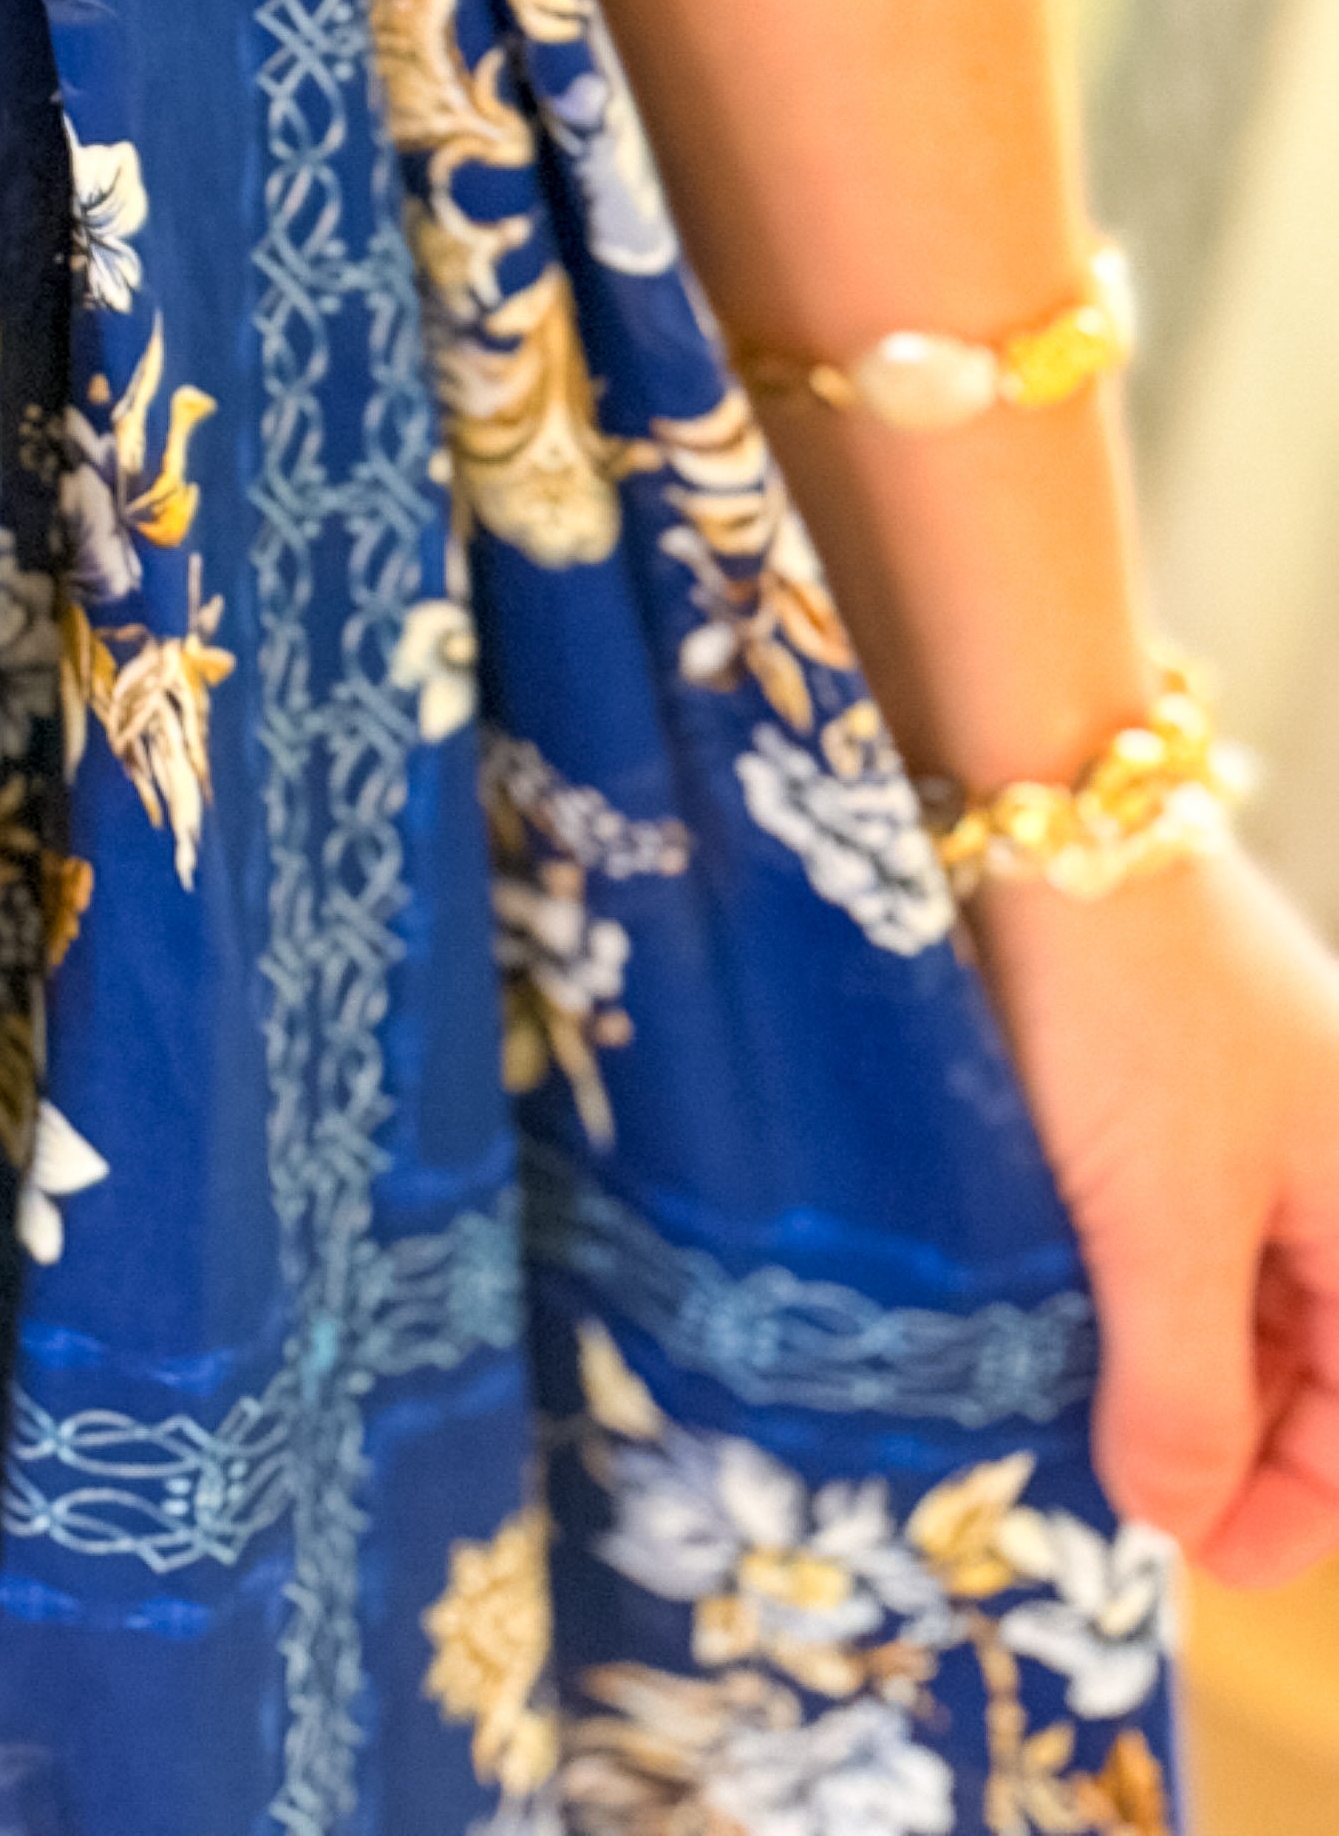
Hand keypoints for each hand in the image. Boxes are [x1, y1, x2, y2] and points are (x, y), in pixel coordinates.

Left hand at [969, 838, 1338, 1587]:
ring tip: (1060, 1392)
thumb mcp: (1157, 1223)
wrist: (1037, 789)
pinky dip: (1124, 1273)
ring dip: (1163, 1355)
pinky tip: (1048, 1296)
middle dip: (1219, 1433)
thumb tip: (1179, 1519)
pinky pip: (1173, 1213)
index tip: (1182, 1556)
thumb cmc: (1122, 1002)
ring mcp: (1256, 1110)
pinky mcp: (1171, 1070)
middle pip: (1308, 1357)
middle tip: (1098, 1476)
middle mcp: (1337, 1161)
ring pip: (1232, 1289)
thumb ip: (1180, 1387)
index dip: (1291, 1505)